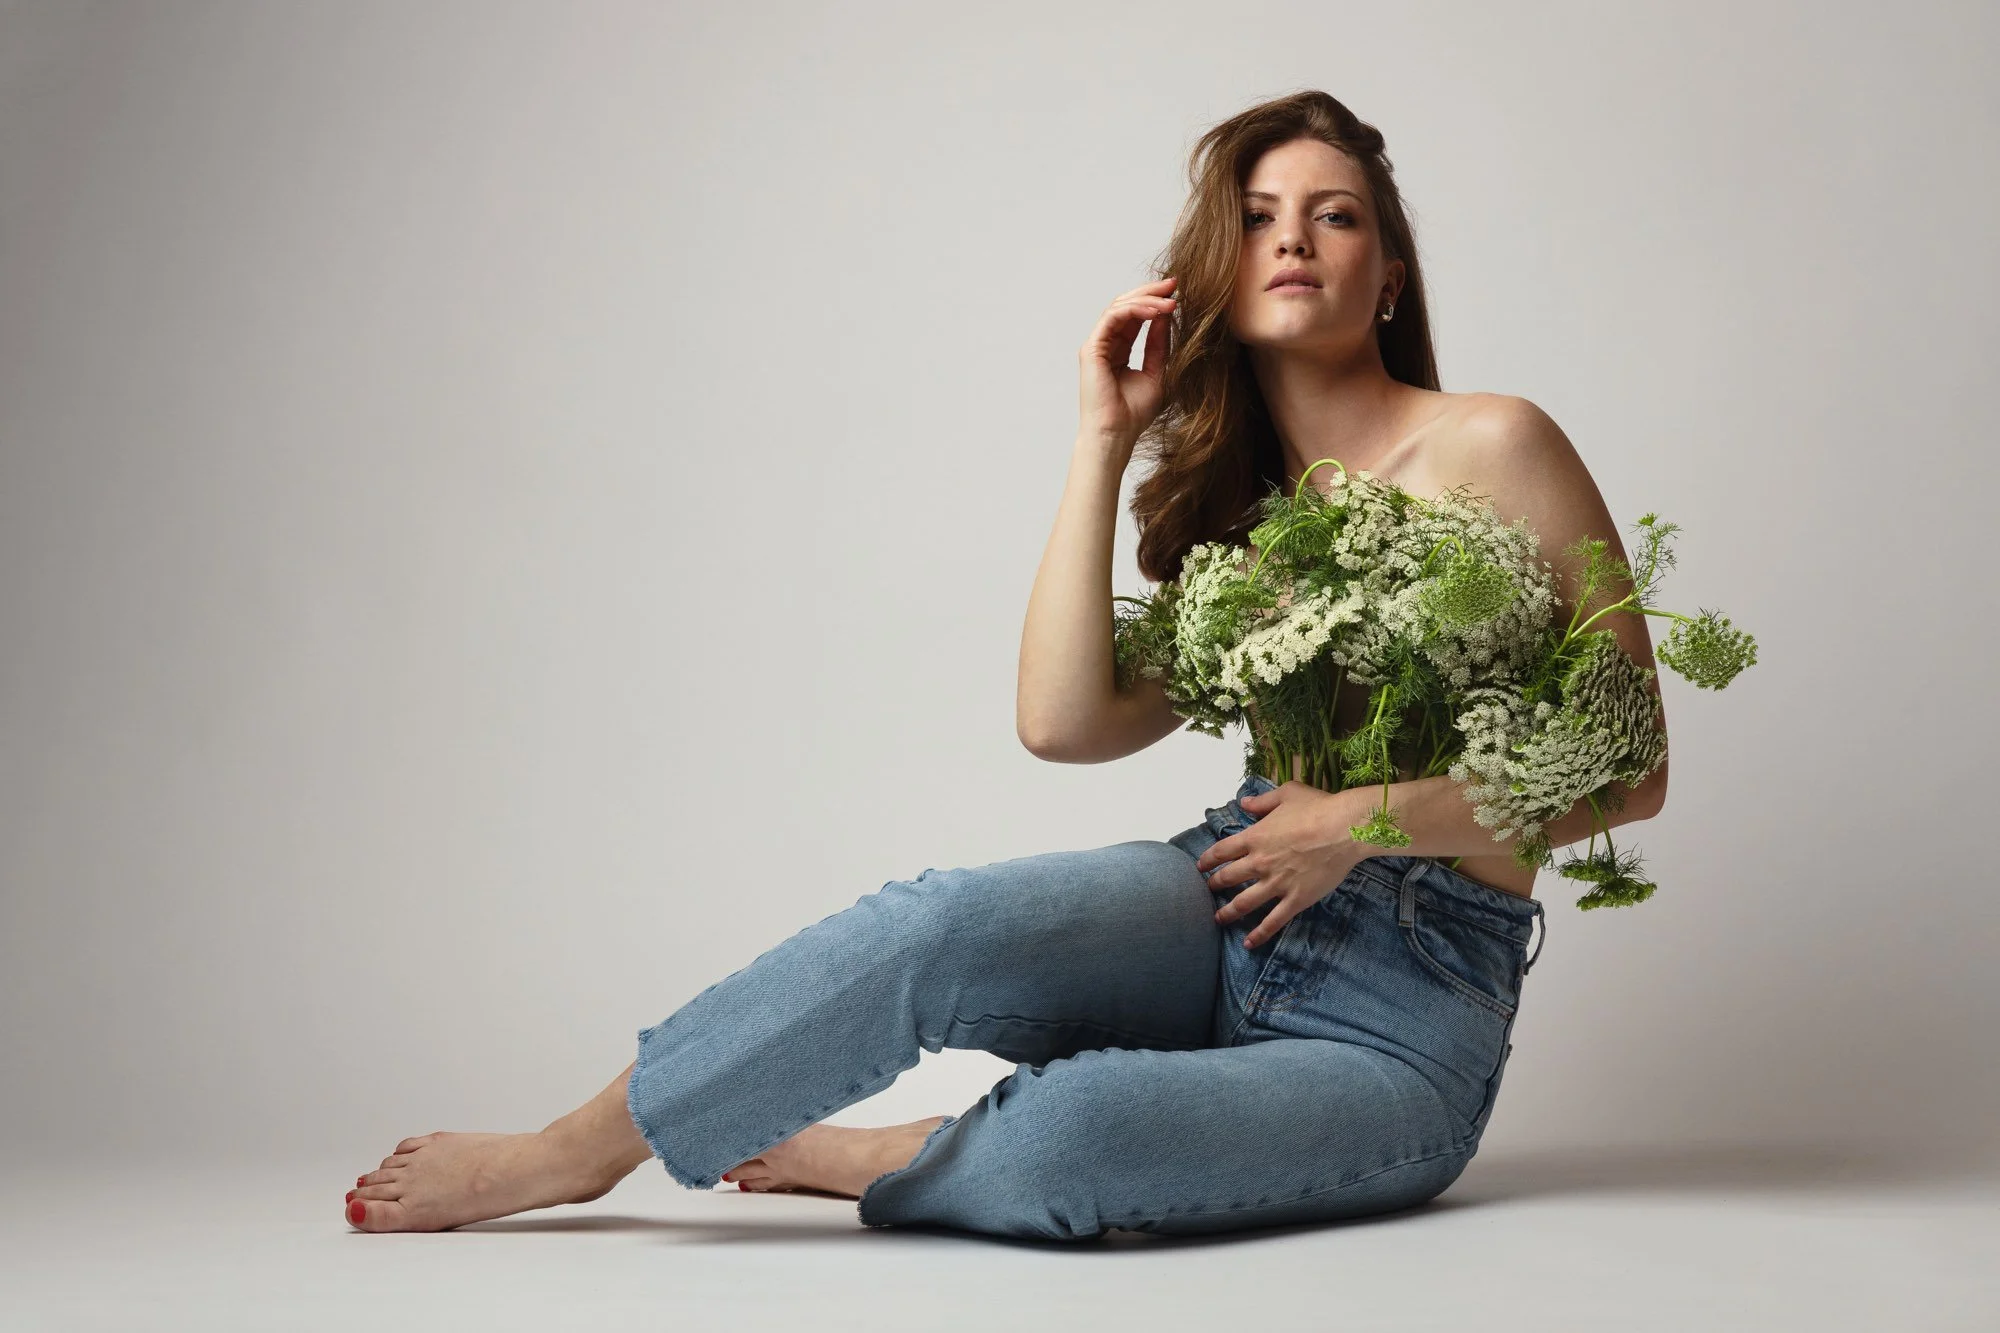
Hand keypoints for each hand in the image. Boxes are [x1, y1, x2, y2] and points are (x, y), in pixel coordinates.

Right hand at [1078, 276, 1176, 452]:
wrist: (1117, 434)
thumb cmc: (1134, 413)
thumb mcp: (1157, 371)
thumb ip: (1159, 343)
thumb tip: (1166, 315)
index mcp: (1119, 350)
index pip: (1135, 316)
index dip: (1154, 301)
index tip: (1177, 293)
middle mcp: (1105, 344)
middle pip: (1125, 306)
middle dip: (1150, 292)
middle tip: (1174, 283)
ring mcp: (1096, 345)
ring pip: (1119, 307)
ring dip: (1146, 299)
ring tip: (1170, 299)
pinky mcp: (1092, 349)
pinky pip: (1113, 318)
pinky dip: (1135, 310)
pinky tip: (1156, 310)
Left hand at [1194, 781, 1365, 948]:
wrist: (1346, 829)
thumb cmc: (1318, 807)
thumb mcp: (1287, 794)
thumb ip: (1262, 801)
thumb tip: (1244, 802)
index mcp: (1255, 837)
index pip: (1222, 851)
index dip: (1208, 859)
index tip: (1200, 866)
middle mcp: (1260, 862)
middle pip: (1228, 878)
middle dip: (1214, 886)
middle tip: (1208, 891)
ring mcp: (1277, 883)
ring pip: (1243, 903)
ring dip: (1227, 912)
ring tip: (1218, 919)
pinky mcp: (1295, 899)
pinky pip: (1273, 921)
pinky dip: (1259, 934)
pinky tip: (1248, 943)